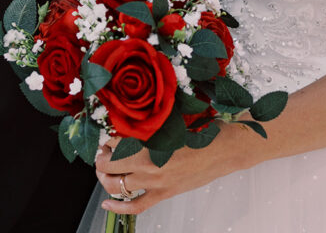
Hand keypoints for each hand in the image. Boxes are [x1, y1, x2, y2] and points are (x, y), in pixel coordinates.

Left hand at [95, 123, 252, 215]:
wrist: (224, 148)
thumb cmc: (201, 129)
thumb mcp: (173, 119)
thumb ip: (150, 122)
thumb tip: (128, 121)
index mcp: (151, 142)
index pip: (115, 142)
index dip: (106, 138)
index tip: (105, 134)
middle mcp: (150, 164)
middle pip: (110, 166)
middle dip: (101, 158)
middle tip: (102, 151)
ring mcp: (156, 182)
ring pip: (117, 186)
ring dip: (105, 178)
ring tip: (104, 169)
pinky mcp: (164, 194)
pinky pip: (135, 206)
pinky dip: (117, 207)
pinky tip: (106, 204)